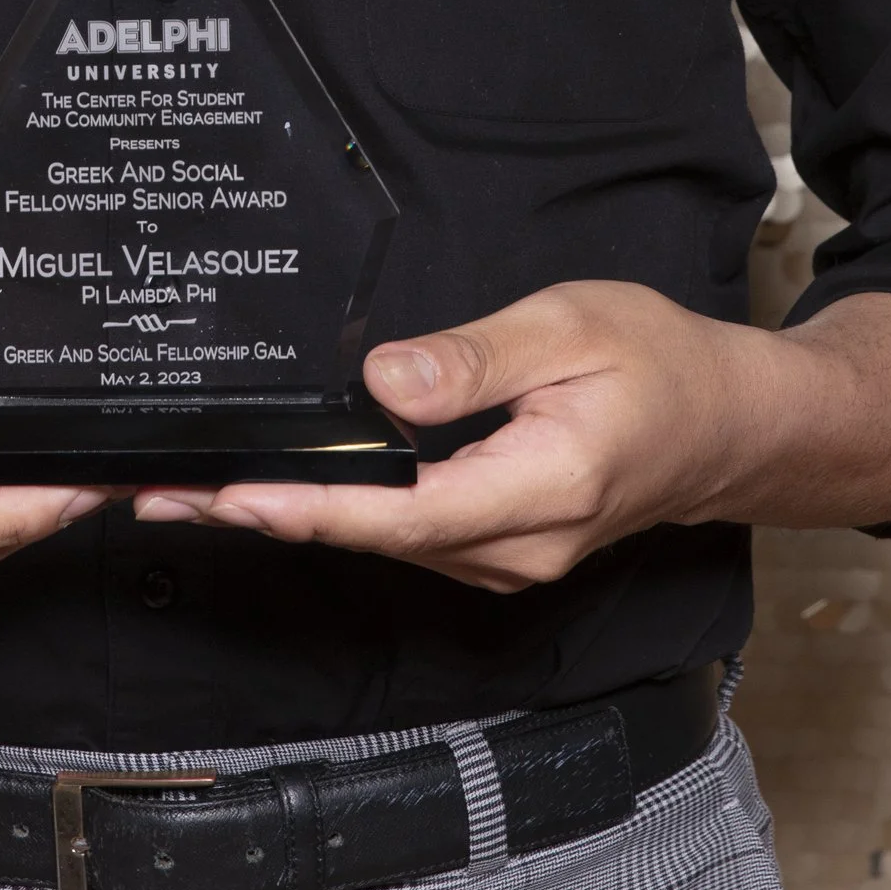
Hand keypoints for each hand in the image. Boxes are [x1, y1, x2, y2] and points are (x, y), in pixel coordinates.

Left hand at [131, 281, 890, 588]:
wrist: (733, 427)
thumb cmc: (662, 365)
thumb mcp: (571, 327)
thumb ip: (474, 360)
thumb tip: (383, 381)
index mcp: (537, 491)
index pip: (400, 511)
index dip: (306, 508)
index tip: (226, 496)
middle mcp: (515, 549)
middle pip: (371, 538)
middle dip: (261, 516)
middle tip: (157, 494)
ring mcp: (506, 561)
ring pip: (381, 544)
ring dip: (288, 519)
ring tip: (188, 494)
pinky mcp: (497, 551)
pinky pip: (405, 538)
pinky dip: (337, 517)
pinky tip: (279, 493)